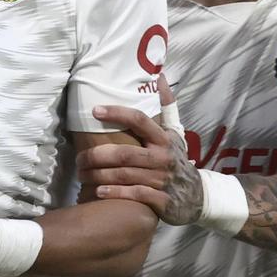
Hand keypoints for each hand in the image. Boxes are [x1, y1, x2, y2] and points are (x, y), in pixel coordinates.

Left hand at [78, 78, 202, 225]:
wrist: (197, 196)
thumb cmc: (176, 159)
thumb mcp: (175, 132)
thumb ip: (166, 105)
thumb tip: (160, 76)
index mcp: (164, 138)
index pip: (139, 120)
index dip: (117, 113)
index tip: (95, 110)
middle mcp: (163, 157)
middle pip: (124, 153)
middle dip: (96, 155)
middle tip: (78, 158)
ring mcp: (162, 180)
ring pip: (125, 175)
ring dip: (99, 175)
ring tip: (82, 174)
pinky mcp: (162, 200)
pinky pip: (134, 194)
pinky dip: (115, 192)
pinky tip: (98, 191)